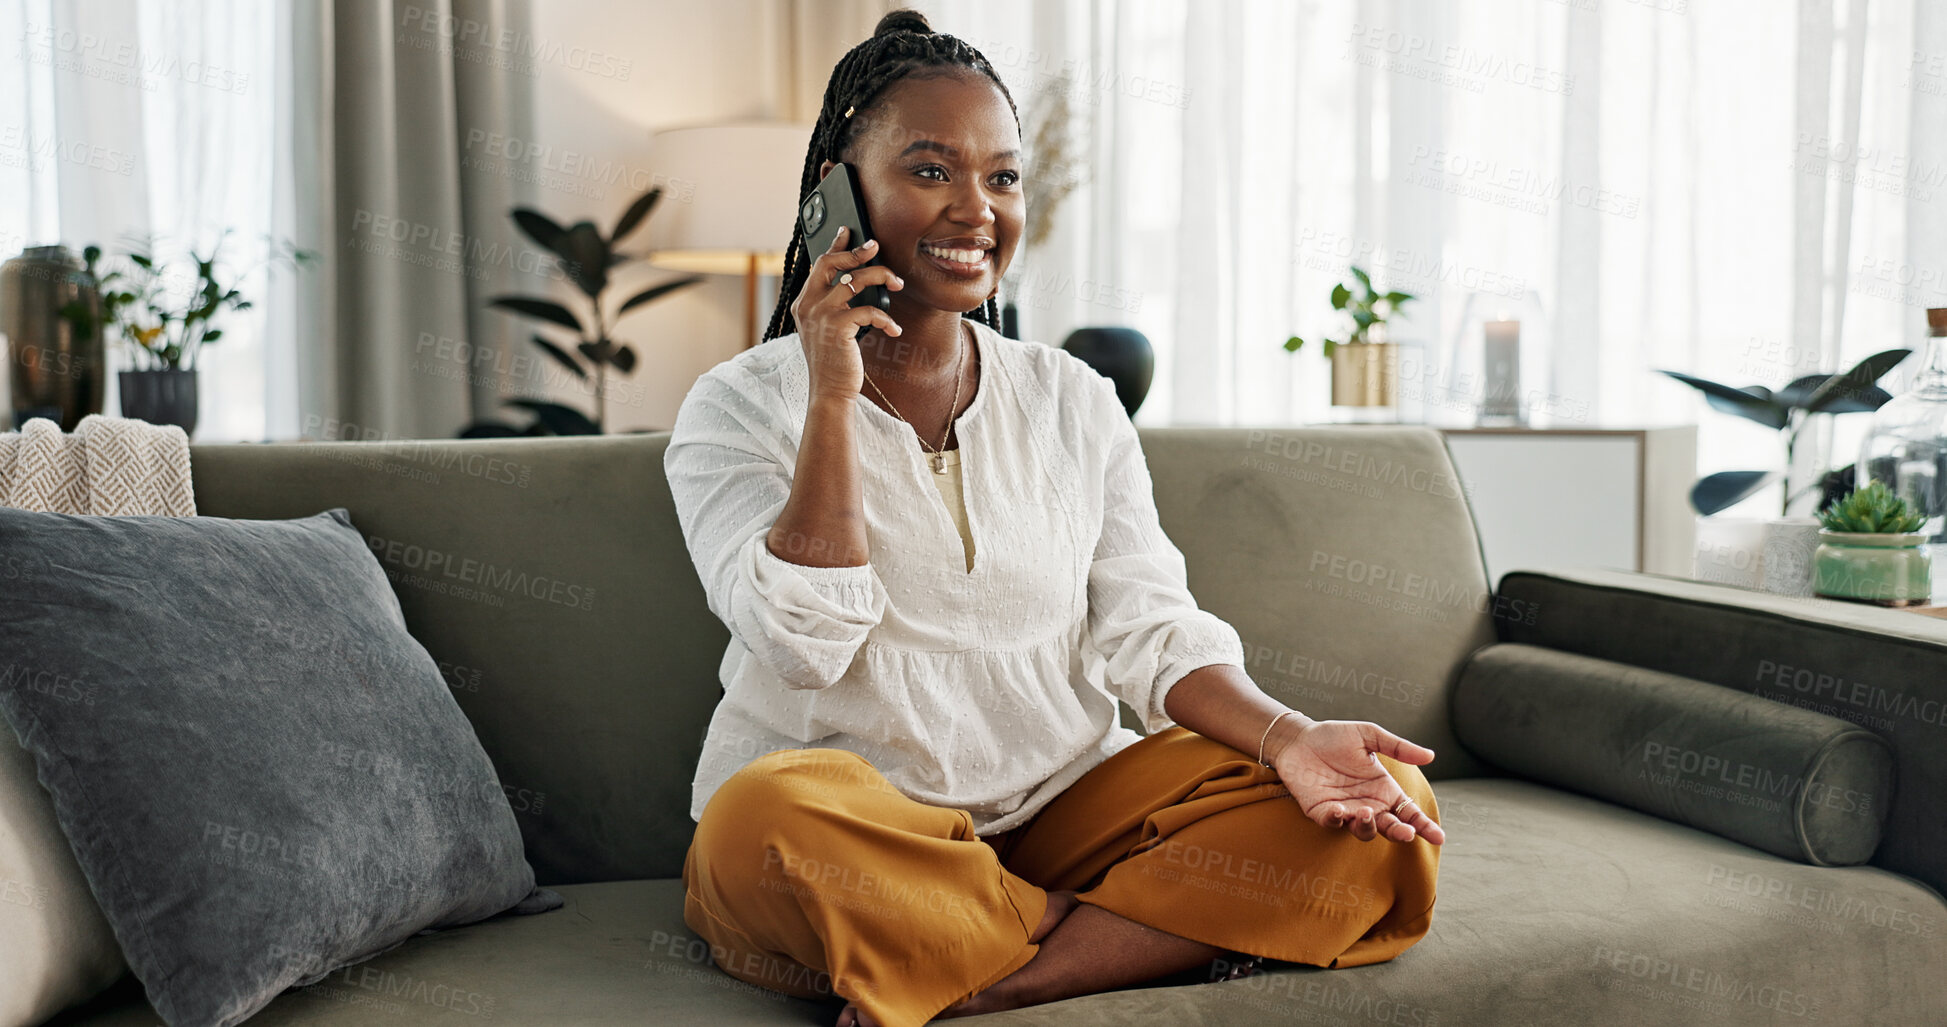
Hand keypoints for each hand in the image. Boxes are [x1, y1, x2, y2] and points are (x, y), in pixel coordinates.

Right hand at [792, 226, 904, 404]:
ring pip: (856, 280)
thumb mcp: (827, 329)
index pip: (819, 265)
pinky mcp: (838, 327)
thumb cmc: (833, 361)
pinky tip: (894, 329)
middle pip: (832, 262)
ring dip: (882, 277)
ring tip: (897, 284)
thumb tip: (855, 280)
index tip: (849, 231)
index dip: (835, 245)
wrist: (830, 391)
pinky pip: (870, 310)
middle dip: (857, 250)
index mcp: (804, 302)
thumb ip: (832, 305)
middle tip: (876, 246)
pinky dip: (887, 319)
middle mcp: (808, 304)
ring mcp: (821, 315)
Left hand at [1269, 719, 1444, 844]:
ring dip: (1367, 826)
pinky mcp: (1322, 812)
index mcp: (1383, 789)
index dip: (1424, 826)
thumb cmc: (1334, 737)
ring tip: (1365, 812)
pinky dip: (1337, 820)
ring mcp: (1346, 811)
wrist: (1299, 738)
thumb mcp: (1369, 736)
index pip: (1408, 812)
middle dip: (1400, 832)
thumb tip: (1431, 755)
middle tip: (1406, 832)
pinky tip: (1339, 810)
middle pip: (1390, 827)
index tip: (1439, 837)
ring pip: (1363, 830)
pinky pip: (1332, 822)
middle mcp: (1368, 804)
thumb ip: (1397, 747)